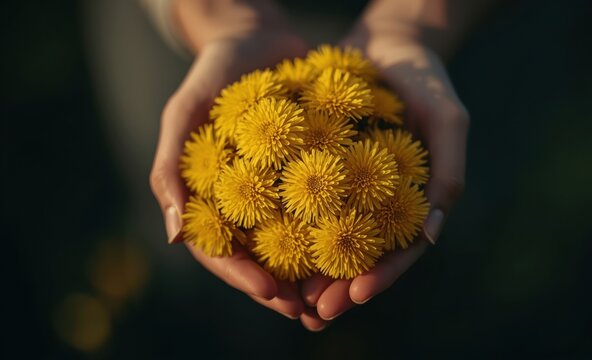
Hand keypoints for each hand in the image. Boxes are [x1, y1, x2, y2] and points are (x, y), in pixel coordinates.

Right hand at [149, 11, 320, 319]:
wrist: (258, 36)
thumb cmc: (215, 72)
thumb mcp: (184, 113)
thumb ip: (170, 170)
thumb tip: (173, 238)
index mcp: (206, 197)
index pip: (218, 251)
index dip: (240, 276)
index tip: (271, 292)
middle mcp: (240, 200)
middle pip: (256, 257)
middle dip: (279, 288)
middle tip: (308, 311)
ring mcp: (271, 190)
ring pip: (288, 244)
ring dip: (307, 275)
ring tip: (333, 297)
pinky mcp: (303, 174)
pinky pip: (316, 210)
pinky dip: (330, 235)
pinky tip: (355, 251)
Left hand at [299, 33, 468, 323]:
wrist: (387, 43)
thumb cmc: (425, 78)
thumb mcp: (447, 120)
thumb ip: (447, 174)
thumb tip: (433, 237)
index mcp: (417, 200)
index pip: (402, 251)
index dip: (383, 276)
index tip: (356, 296)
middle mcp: (383, 201)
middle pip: (364, 256)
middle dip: (342, 285)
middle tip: (316, 310)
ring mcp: (355, 188)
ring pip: (334, 239)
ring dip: (315, 269)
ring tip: (291, 294)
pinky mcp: (327, 170)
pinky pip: (310, 205)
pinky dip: (296, 228)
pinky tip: (274, 246)